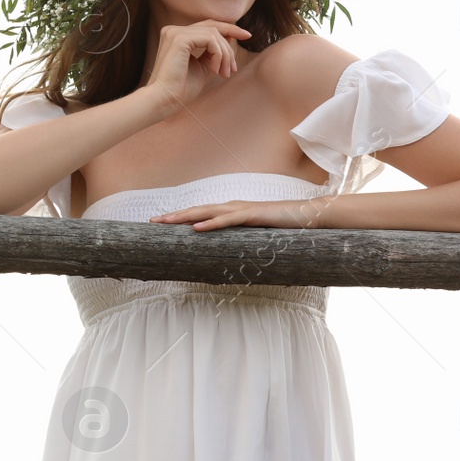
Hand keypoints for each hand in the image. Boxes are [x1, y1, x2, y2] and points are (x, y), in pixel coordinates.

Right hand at [141, 20, 251, 118]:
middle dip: (231, 42)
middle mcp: (174, 30)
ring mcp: (175, 33)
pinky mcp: (179, 39)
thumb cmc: (180, 89)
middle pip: (213, 27)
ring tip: (224, 73)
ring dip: (225, 55)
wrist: (164, 100)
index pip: (207, 26)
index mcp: (177, 36)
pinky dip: (218, 55)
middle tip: (234, 67)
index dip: (229, 29)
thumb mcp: (202, 67)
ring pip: (214, 34)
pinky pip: (210, 39)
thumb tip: (230, 38)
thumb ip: (213, 53)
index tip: (247, 36)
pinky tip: (214, 70)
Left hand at [149, 197, 333, 230]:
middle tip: (152, 221)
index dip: (180, 217)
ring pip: (207, 212)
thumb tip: (228, 253)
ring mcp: (242, 209)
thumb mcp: (256, 236)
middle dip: (174, 216)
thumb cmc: (282, 227)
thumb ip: (241, 240)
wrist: (307, 216)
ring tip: (166, 221)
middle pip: (197, 210)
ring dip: (185, 216)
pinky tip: (196, 228)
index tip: (160, 223)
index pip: (200, 213)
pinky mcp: (253, 215)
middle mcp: (232, 207)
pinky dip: (211, 223)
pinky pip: (228, 219)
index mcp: (231, 211)